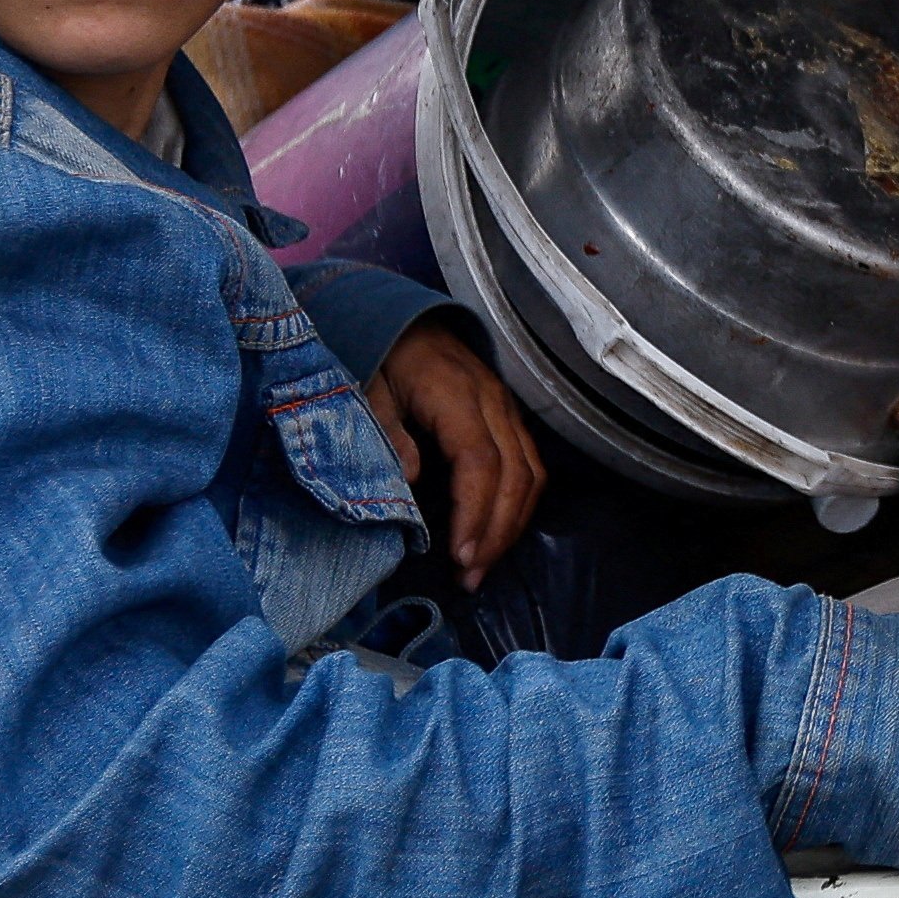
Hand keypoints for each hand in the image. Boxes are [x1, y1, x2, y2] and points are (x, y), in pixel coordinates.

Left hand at [360, 321, 545, 584]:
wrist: (405, 319)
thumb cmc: (381, 356)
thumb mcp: (366, 389)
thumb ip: (386, 434)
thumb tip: (412, 484)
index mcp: (455, 394)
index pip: (480, 462)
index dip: (475, 513)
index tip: (459, 556)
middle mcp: (493, 402)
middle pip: (515, 475)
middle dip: (496, 533)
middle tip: (470, 577)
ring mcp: (508, 409)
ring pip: (532, 474)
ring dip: (512, 525)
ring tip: (482, 566)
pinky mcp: (511, 418)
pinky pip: (531, 466)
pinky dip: (519, 506)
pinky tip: (497, 533)